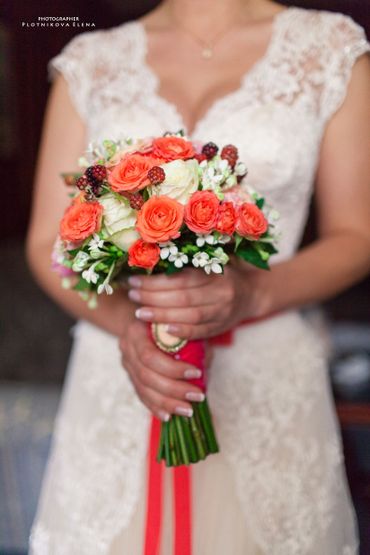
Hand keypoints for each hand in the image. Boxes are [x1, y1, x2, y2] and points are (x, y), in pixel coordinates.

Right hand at [119, 317, 209, 420]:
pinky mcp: (130, 377)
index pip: (150, 355)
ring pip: (144, 390)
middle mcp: (127, 348)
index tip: (196, 373)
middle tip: (197, 396)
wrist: (145, 321)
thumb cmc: (168, 322)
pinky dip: (157, 407)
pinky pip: (142, 396)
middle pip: (146, 376)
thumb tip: (204, 366)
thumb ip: (189, 340)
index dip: (173, 368)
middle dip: (174, 389)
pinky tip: (170, 415)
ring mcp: (127, 364)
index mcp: (136, 332)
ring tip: (188, 409)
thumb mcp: (178, 324)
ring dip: (168, 403)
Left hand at [127, 264, 254, 339]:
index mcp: (216, 272)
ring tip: (140, 312)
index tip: (134, 280)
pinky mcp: (222, 327)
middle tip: (132, 295)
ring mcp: (223, 312)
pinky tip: (163, 330)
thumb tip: (148, 259)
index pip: (181, 278)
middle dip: (153, 297)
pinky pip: (200, 332)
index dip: (155, 281)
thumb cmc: (221, 275)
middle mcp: (222, 292)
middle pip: (183, 297)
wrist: (250, 294)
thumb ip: (186, 263)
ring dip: (162, 315)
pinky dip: (181, 332)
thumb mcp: (209, 262)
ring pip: (190, 316)